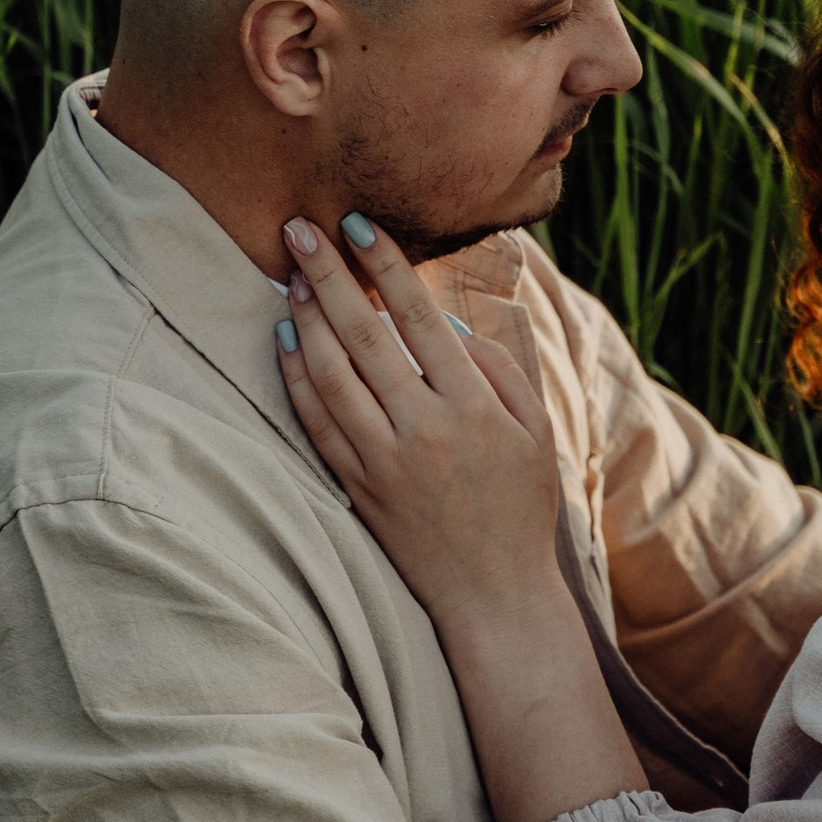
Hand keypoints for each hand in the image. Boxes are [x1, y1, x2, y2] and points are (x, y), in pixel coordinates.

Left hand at [272, 213, 643, 821]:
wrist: (493, 595)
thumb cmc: (519, 507)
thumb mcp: (535, 432)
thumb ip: (498, 369)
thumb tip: (445, 321)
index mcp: (473, 406)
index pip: (420, 317)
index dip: (387, 266)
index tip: (359, 225)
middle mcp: (424, 428)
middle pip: (364, 334)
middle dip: (328, 275)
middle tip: (299, 229)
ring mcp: (385, 460)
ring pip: (331, 375)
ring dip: (305, 320)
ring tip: (290, 278)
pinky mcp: (358, 487)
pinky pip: (317, 423)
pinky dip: (297, 379)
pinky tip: (286, 343)